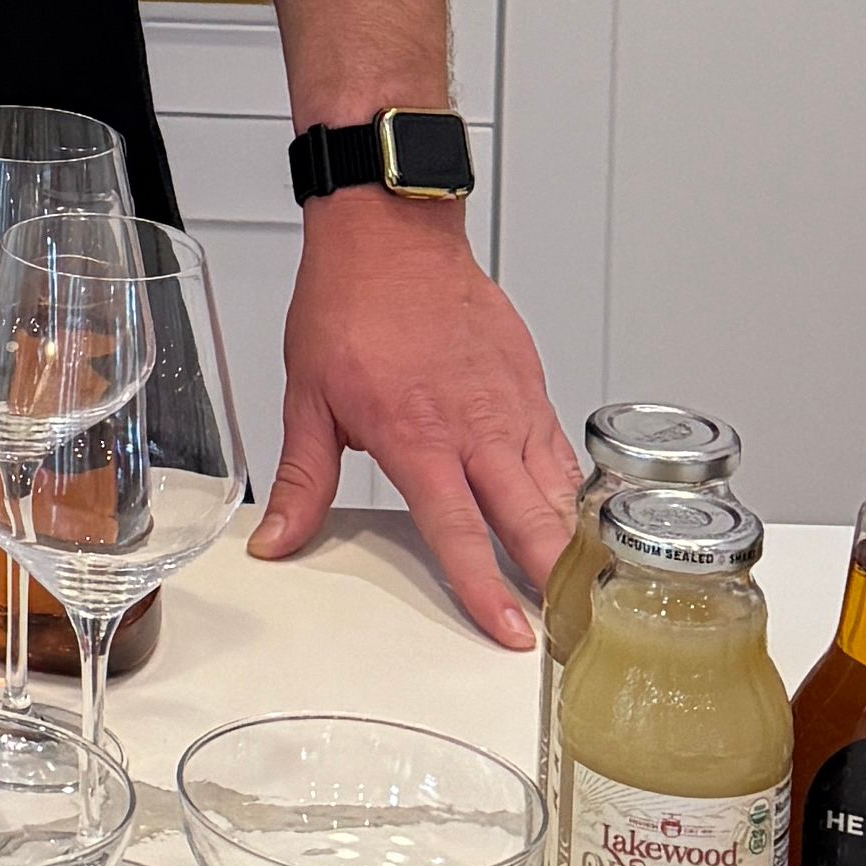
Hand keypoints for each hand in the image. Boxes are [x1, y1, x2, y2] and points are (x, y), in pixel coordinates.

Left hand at [247, 195, 581, 650]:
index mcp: (417, 438)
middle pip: (528, 521)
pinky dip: (571, 489)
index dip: (486, 591)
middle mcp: (474, 428)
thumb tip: (277, 541)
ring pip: (556, 489)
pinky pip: (559, 449)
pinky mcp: (530, 383)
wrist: (390, 232)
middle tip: (571, 631)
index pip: (459, 533)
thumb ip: (303, 482)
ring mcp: (511, 405)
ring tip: (589, 591)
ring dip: (572, 542)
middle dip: (553, 581)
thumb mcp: (308, 397)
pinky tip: (576, 518)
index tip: (511, 633)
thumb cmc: (349, 304)